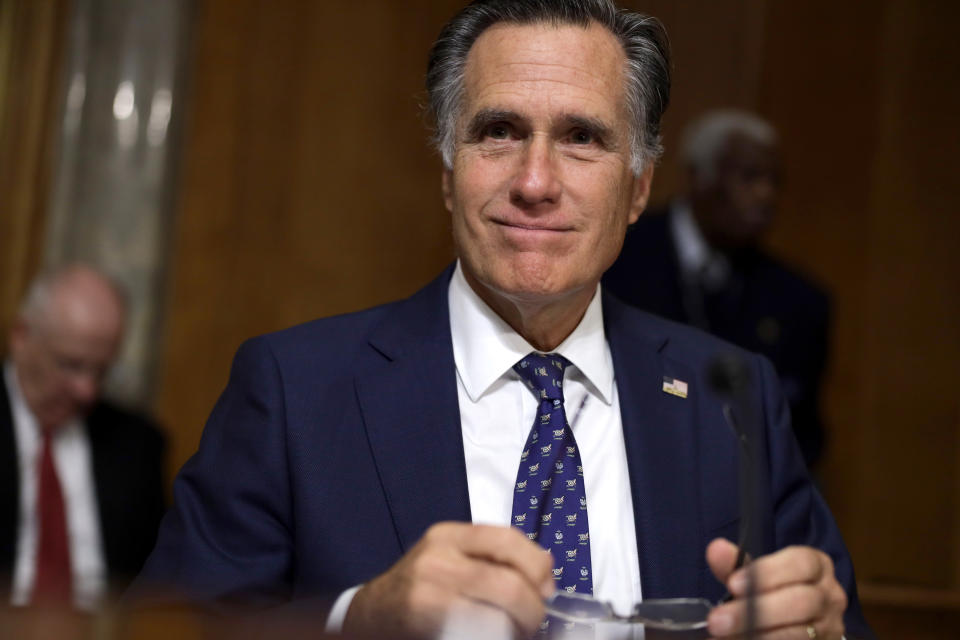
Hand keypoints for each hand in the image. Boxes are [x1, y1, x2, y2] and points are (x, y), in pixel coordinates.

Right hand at [343, 522, 554, 638]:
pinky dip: (494, 635)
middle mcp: (437, 559)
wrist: (371, 614)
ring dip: (516, 628)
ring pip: (495, 616)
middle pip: (507, 583)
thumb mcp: (451, 557)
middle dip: (532, 608)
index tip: (547, 587)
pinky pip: (475, 632)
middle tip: (534, 621)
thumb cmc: (421, 585)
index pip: (507, 540)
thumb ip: (492, 558)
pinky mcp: (425, 623)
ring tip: (516, 631)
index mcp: (449, 535)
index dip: (537, 565)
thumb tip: (546, 575)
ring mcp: (428, 594)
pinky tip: (494, 636)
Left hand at [706, 539, 846, 638]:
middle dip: (758, 610)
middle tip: (718, 620)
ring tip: (725, 636)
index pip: (801, 563)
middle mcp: (830, 596)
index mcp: (817, 566)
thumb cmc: (774, 591)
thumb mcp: (757, 575)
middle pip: (802, 601)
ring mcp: (830, 627)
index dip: (768, 573)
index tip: (733, 584)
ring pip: (800, 633)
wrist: (797, 623)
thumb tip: (716, 549)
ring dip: (761, 635)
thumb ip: (736, 564)